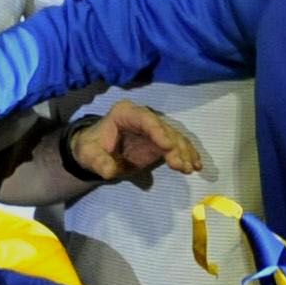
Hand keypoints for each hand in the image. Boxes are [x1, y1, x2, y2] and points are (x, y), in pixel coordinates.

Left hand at [63, 100, 205, 187]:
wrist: (96, 151)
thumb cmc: (92, 148)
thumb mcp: (89, 155)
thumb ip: (99, 162)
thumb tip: (109, 171)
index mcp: (125, 113)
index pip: (144, 119)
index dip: (158, 131)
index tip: (168, 146)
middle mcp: (143, 117)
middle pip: (164, 129)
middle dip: (176, 147)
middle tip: (182, 166)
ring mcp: (154, 128)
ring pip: (175, 137)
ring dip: (185, 152)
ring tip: (190, 169)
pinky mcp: (161, 141)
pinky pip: (178, 145)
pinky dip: (187, 154)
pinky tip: (195, 166)